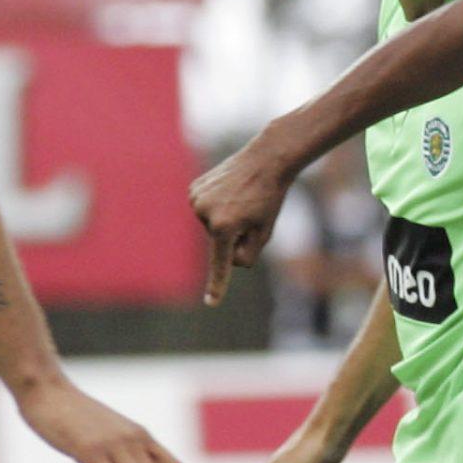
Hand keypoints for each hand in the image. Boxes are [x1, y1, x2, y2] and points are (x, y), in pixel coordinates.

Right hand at [191, 138, 289, 307]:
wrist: (265, 160)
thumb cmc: (269, 198)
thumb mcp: (264, 233)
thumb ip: (247, 255)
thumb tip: (228, 260)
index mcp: (224, 227)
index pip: (221, 263)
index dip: (217, 285)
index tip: (211, 303)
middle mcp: (205, 214)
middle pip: (219, 243)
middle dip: (234, 234)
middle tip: (250, 211)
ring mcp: (196, 200)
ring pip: (211, 226)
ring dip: (226, 219)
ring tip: (240, 199)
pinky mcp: (193, 190)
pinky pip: (205, 210)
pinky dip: (216, 206)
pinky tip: (229, 192)